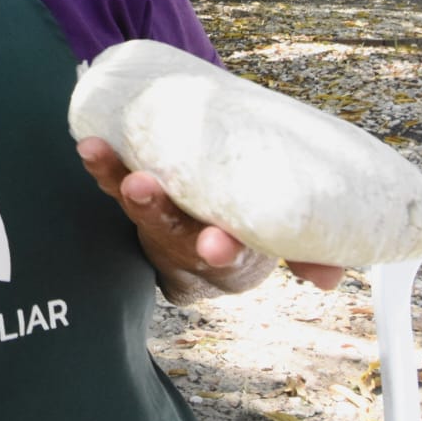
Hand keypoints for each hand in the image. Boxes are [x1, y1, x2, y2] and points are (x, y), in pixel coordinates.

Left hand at [75, 137, 343, 301]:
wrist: (208, 233)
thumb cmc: (251, 228)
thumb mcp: (281, 244)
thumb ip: (305, 253)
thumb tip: (331, 277)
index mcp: (230, 255)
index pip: (225, 258)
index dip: (222, 250)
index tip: (217, 243)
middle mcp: (187, 242)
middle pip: (168, 231)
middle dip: (156, 210)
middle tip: (143, 186)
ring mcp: (158, 222)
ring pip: (136, 207)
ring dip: (118, 182)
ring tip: (101, 154)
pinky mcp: (135, 197)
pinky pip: (113, 183)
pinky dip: (103, 166)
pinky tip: (91, 143)